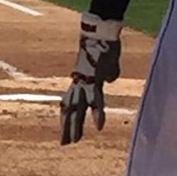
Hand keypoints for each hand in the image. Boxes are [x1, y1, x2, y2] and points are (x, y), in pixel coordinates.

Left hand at [60, 13, 121, 144]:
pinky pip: (96, 100)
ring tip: (75, 141)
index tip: (65, 133)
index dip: (66, 118)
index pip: (68, 104)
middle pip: (70, 109)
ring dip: (76, 126)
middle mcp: (78, 84)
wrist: (100, 31)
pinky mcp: (96, 80)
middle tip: (64, 143)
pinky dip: (98, 114)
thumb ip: (108, 75)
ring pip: (78, 108)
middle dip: (67, 127)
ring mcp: (85, 82)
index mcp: (79, 81)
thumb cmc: (104, 46)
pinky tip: (99, 127)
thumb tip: (112, 80)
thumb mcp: (107, 65)